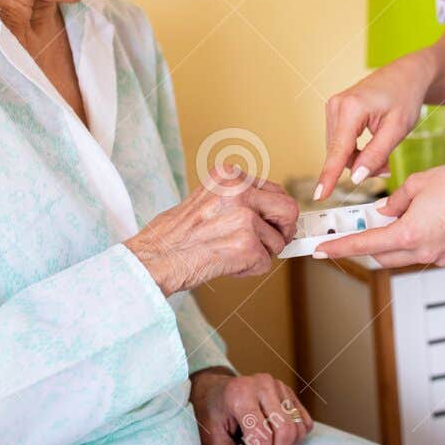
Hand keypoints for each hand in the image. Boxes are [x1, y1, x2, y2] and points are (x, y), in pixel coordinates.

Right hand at [126, 167, 298, 294]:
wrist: (155, 258)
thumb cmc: (175, 234)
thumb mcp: (209, 199)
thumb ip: (239, 200)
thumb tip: (270, 213)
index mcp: (229, 175)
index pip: (274, 191)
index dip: (274, 213)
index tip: (270, 224)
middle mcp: (239, 191)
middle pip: (289, 209)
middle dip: (283, 230)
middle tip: (271, 243)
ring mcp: (244, 217)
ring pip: (278, 241)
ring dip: (260, 253)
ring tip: (230, 254)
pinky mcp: (246, 244)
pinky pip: (265, 262)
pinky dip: (249, 269)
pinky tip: (225, 264)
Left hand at [189, 368, 312, 444]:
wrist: (214, 389)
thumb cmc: (211, 415)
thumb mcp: (211, 438)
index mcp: (240, 395)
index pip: (262, 436)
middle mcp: (263, 385)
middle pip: (285, 431)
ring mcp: (279, 386)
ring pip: (297, 428)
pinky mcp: (289, 392)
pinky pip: (304, 422)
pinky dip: (295, 439)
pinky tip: (277, 441)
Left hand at [312, 162, 444, 267]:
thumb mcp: (419, 183)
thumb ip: (395, 201)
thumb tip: (384, 212)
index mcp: (410, 233)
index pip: (365, 245)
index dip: (340, 248)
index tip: (322, 250)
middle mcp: (423, 251)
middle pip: (382, 256)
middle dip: (368, 244)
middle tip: (359, 226)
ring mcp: (439, 256)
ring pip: (403, 255)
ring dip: (393, 241)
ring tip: (399, 214)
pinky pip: (424, 251)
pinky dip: (415, 240)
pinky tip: (424, 218)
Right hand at [314, 50, 437, 199]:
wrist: (406, 74)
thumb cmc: (405, 97)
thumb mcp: (398, 129)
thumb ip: (376, 155)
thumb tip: (355, 177)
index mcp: (352, 108)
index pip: (338, 151)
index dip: (329, 176)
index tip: (319, 196)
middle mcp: (336, 106)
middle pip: (339, 153)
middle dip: (360, 165)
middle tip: (386, 166)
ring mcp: (333, 107)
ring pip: (339, 150)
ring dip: (358, 158)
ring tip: (383, 154)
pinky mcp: (335, 111)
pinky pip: (340, 141)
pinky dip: (355, 150)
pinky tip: (372, 146)